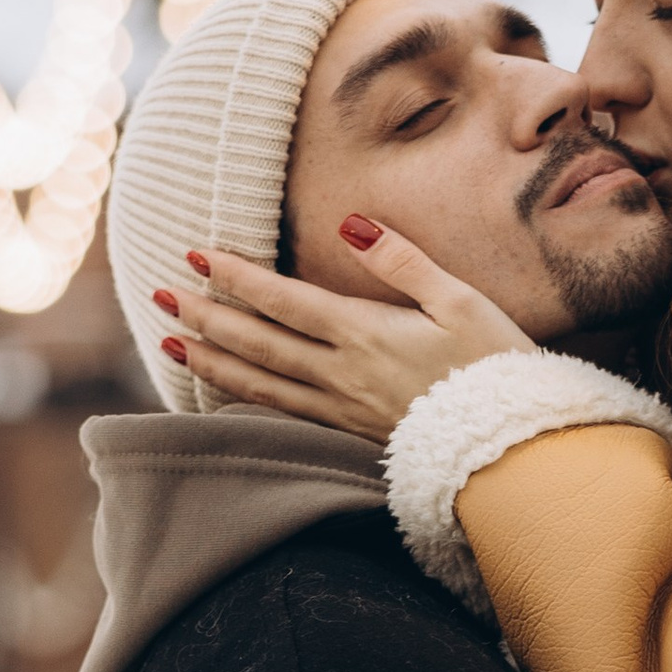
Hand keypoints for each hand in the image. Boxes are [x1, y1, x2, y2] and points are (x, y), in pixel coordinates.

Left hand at [155, 226, 532, 448]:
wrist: (513, 449)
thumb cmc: (495, 368)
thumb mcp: (461, 301)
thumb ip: (402, 261)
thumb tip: (350, 222)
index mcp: (366, 334)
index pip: (284, 301)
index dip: (236, 276)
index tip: (196, 254)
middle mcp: (343, 373)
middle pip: (259, 341)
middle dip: (206, 315)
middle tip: (159, 293)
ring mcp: (343, 408)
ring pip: (261, 382)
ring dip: (212, 359)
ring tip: (170, 341)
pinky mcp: (352, 432)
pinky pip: (283, 413)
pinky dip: (245, 398)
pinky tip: (225, 390)